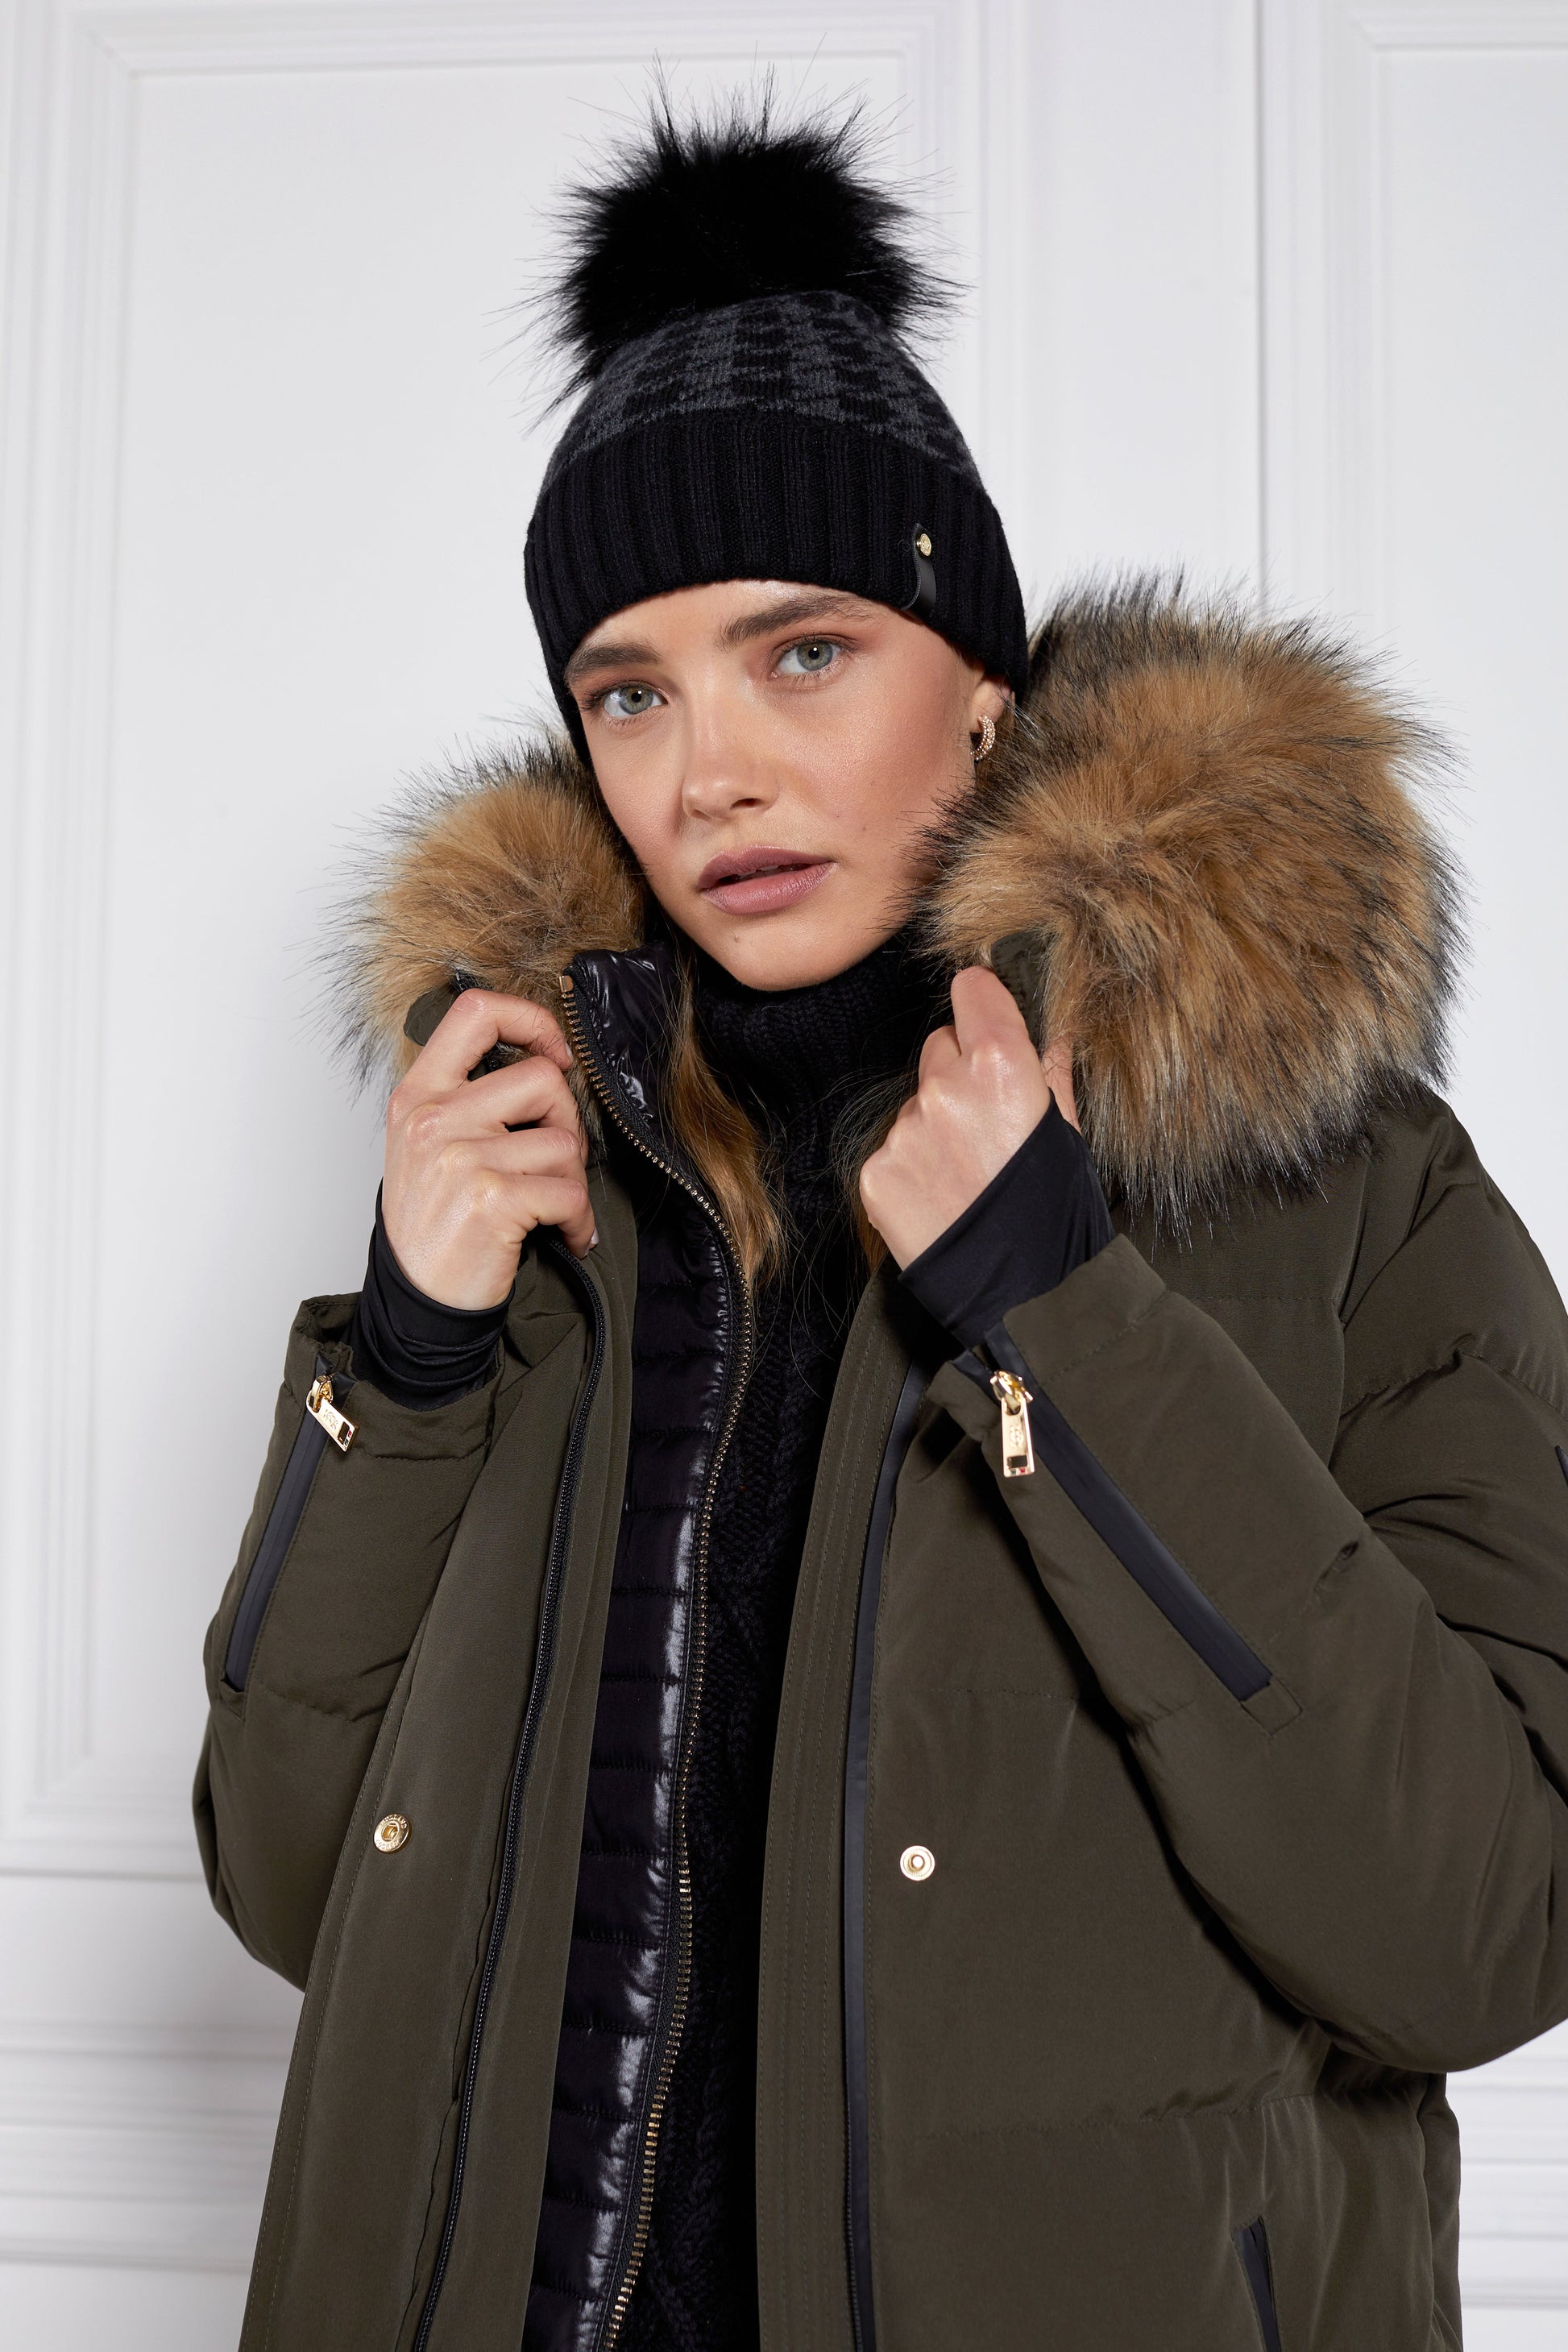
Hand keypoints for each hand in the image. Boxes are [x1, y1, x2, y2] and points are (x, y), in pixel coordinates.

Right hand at [382, 990, 593, 1308]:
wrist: (418, 1304)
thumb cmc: (432, 1224)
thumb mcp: (425, 1146)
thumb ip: (466, 1097)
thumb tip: (544, 1060)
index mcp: (418, 1094)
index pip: (476, 1011)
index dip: (530, 1020)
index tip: (555, 1053)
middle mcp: (434, 1118)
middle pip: (543, 1079)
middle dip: (567, 1122)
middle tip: (556, 1163)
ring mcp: (460, 1157)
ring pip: (565, 1142)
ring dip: (572, 1182)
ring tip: (551, 1208)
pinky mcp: (492, 1199)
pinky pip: (571, 1192)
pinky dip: (579, 1221)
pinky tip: (564, 1236)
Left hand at [859, 967, 1078, 1267]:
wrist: (1024, 1299)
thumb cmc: (1057, 1217)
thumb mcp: (1069, 1134)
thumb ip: (1051, 1071)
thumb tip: (1052, 1029)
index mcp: (1001, 1066)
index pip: (971, 990)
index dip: (982, 1004)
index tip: (987, 1018)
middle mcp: (944, 1088)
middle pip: (939, 1047)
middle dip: (960, 1073)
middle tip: (988, 1127)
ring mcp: (904, 1132)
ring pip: (916, 1103)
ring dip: (936, 1125)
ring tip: (967, 1176)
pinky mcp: (876, 1172)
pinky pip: (892, 1148)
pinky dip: (912, 1167)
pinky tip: (942, 1200)